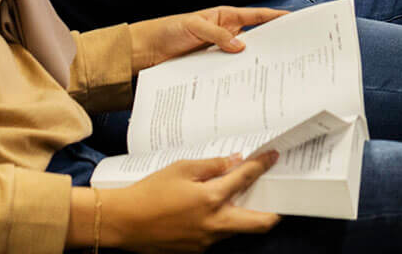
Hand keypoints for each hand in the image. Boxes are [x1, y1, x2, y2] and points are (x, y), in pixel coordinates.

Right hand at [103, 154, 280, 251]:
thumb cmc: (149, 193)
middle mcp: (214, 224)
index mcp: (210, 199)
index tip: (272, 157)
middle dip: (274, 211)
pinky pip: (217, 236)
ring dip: (242, 214)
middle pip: (259, 223)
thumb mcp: (180, 169)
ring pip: (237, 229)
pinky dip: (220, 222)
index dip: (262, 166)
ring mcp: (207, 241)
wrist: (124, 222)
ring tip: (236, 197)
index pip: (245, 179)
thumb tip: (234, 161)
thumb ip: (211, 165)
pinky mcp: (197, 250)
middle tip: (277, 196)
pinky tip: (208, 210)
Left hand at [129, 7, 285, 73]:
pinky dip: (237, 78)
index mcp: (225, 17)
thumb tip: (240, 47)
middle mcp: (226, 35)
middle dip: (271, 45)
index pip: (256, 16)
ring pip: (244, 59)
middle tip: (290, 54)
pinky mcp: (212, 68)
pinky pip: (229, 72)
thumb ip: (217, 35)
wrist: (146, 51)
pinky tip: (246, 86)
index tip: (294, 20)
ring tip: (273, 74)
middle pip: (255, 39)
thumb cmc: (168, 30)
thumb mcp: (194, 27)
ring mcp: (220, 52)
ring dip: (254, 65)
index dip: (275, 17)